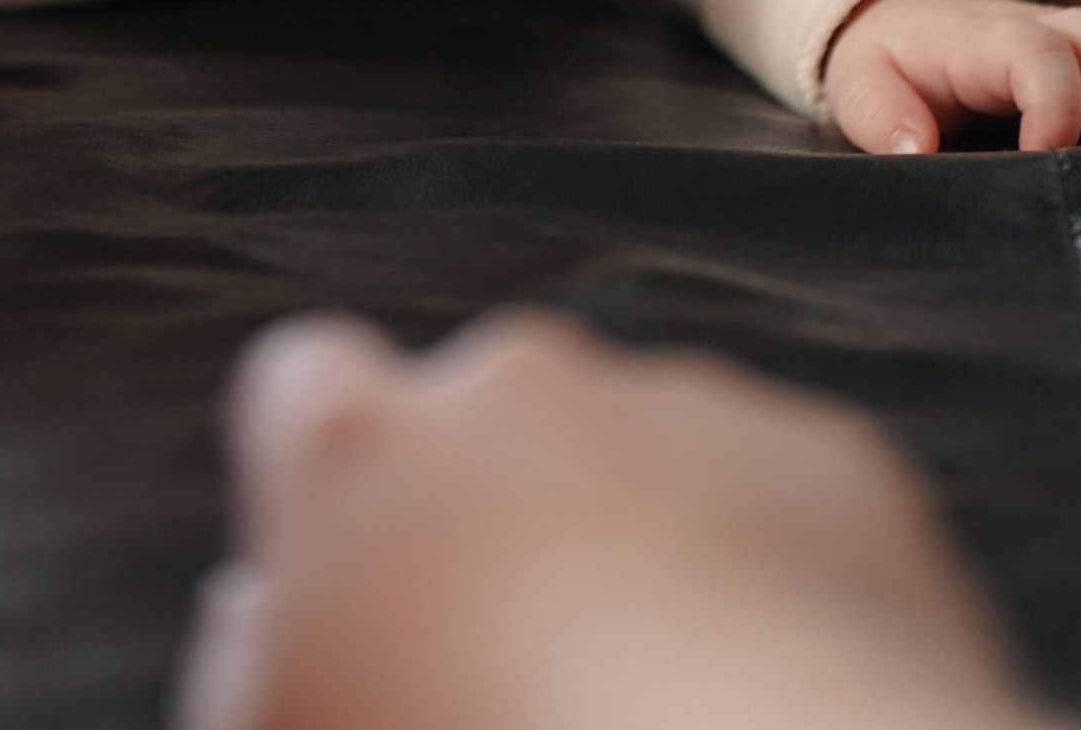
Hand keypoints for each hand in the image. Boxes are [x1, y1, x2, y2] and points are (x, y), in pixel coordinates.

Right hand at [176, 310, 1052, 729]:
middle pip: (481, 416)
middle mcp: (520, 387)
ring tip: (661, 712)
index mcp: (361, 451)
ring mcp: (684, 409)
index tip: (359, 573)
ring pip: (637, 451)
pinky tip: (765, 704)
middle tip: (522, 676)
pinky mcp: (831, 461)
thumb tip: (260, 617)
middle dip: (497, 513)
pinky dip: (771, 576)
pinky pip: (778, 500)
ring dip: (638, 540)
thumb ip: (248, 660)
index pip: (301, 383)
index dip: (327, 478)